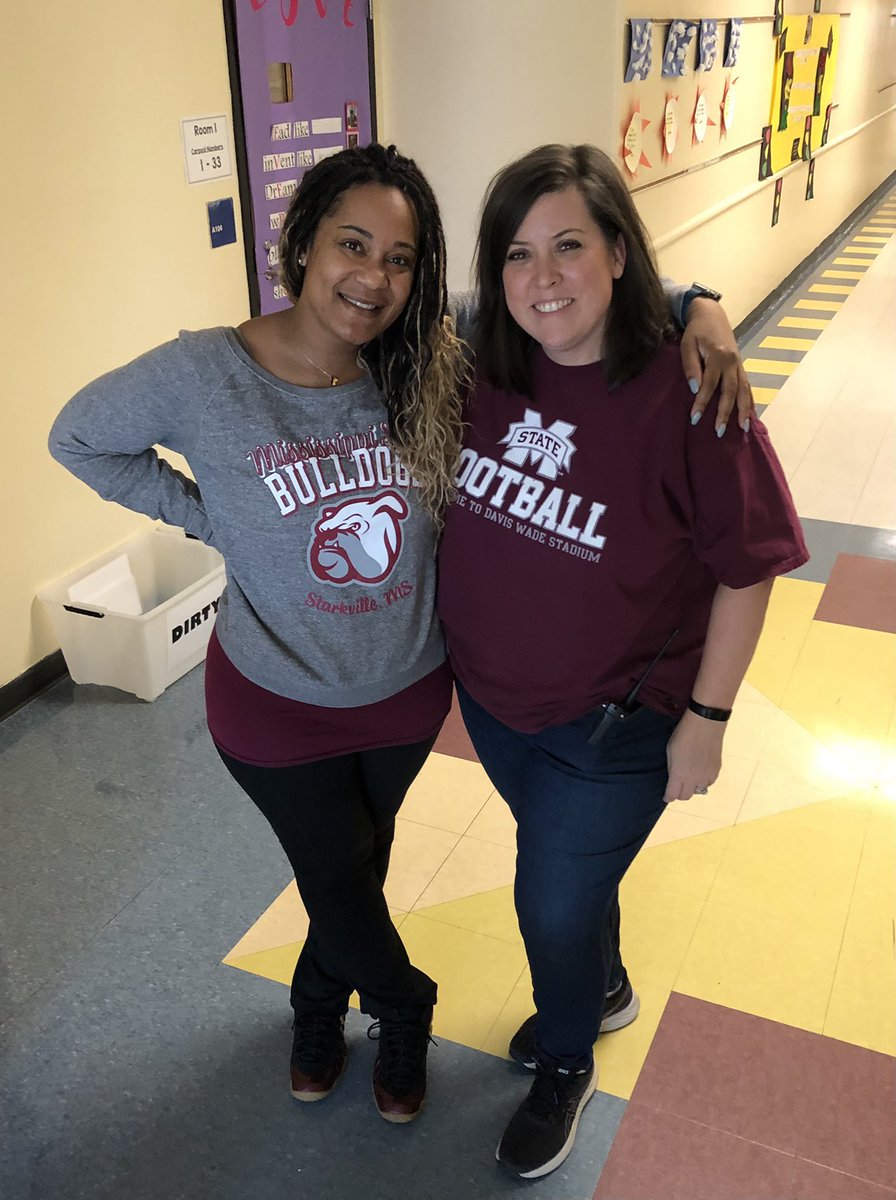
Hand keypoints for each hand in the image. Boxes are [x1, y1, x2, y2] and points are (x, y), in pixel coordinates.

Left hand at [664, 710, 723, 803]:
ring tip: (689, 777)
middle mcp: (694, 779)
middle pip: (685, 796)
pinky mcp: (716, 770)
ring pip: (698, 790)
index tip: (667, 796)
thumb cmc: (683, 734)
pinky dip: (703, 781)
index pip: (673, 795)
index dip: (668, 797)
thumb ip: (672, 768)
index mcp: (679, 774)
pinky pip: (709, 783)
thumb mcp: (670, 750)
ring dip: (692, 787)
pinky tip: (700, 772)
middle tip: (676, 786)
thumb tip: (674, 778)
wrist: (706, 723)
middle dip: (679, 793)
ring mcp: (707, 776)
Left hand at [680, 298, 753, 435]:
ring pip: (744, 390)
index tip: (695, 419)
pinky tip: (750, 416)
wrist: (711, 315)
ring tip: (743, 429)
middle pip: (730, 391)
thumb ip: (691, 366)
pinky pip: (748, 386)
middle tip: (719, 432)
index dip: (702, 402)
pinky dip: (750, 401)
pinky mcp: (741, 366)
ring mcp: (739, 364)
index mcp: (718, 355)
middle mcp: (732, 361)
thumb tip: (695, 388)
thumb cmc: (696, 332)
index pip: (709, 384)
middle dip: (725, 412)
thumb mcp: (687, 345)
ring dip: (744, 411)